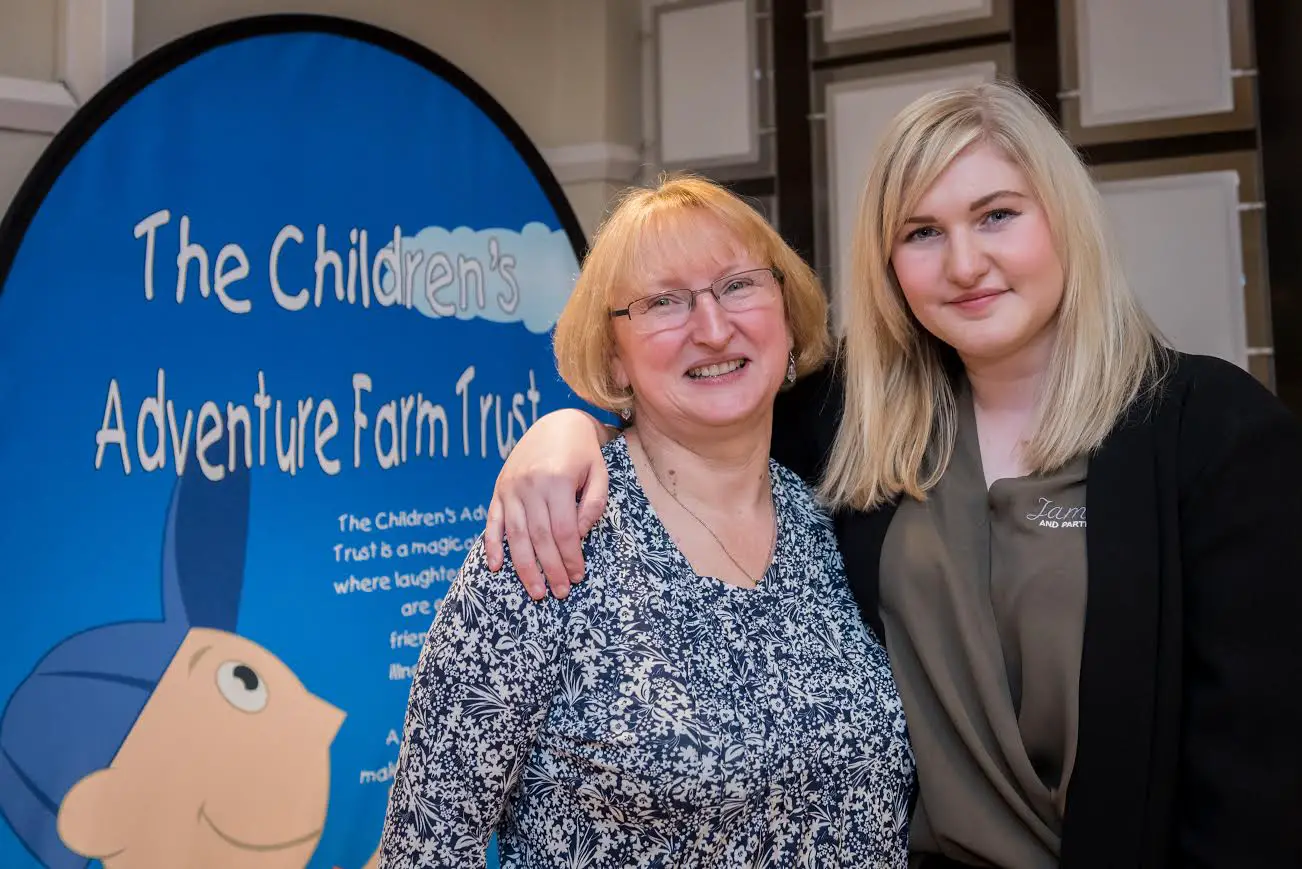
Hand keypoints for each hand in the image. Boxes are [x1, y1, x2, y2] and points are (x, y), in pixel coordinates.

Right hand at [484, 409, 611, 599]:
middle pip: (539, 538)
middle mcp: (531, 485)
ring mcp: (511, 488)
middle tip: (560, 592)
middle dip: (550, 569)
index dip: (571, 557)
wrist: (557, 424)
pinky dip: (492, 545)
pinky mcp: (499, 489)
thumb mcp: (599, 474)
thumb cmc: (583, 454)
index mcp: (558, 480)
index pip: (564, 531)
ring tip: (536, 591)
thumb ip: (594, 505)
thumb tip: (577, 536)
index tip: (578, 576)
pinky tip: (496, 567)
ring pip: (516, 535)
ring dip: (524, 567)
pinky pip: (493, 521)